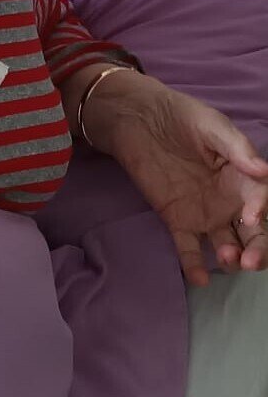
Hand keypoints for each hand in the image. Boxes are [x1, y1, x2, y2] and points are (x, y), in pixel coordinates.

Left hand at [83, 70, 267, 286]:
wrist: (140, 120)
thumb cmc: (183, 118)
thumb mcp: (213, 127)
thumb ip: (237, 149)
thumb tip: (263, 172)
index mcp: (244, 177)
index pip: (261, 200)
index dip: (261, 211)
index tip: (253, 216)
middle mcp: (230, 200)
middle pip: (251, 232)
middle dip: (257, 249)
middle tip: (250, 261)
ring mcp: (204, 213)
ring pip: (225, 243)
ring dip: (230, 256)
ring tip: (226, 260)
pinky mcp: (177, 220)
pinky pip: (188, 247)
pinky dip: (193, 264)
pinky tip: (198, 278)